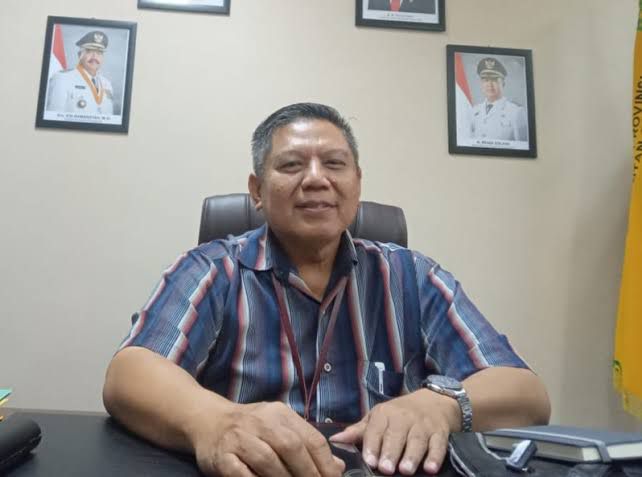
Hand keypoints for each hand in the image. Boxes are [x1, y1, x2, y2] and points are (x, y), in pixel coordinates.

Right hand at [190, 401, 344, 476]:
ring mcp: (239, 438)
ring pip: (267, 460)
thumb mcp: (281, 428)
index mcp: (280, 414)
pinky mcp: (222, 457)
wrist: (209, 420)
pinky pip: (242, 474)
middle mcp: (261, 421)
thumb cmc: (251, 428)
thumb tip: (338, 467)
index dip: (325, 463)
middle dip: (308, 473)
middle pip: (291, 447)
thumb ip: (308, 445)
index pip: (311, 438)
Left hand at [329, 389, 459, 475]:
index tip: (369, 460)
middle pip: (397, 435)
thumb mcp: (378, 417)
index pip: (376, 429)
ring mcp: (423, 425)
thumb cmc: (399, 414)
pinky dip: (435, 456)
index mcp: (385, 414)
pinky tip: (431, 468)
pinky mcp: (439, 433)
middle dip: (391, 452)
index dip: (373, 445)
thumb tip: (335, 440)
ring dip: (412, 455)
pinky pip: (438, 444)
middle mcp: (404, 418)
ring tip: (405, 470)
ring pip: (417, 440)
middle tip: (386, 468)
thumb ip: (359, 431)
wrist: (433, 401)